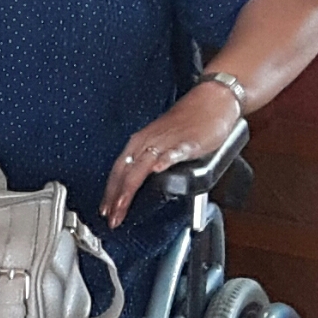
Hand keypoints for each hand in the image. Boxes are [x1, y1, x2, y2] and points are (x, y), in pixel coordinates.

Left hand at [102, 81, 242, 229]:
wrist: (211, 100)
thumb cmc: (187, 122)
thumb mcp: (160, 143)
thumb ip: (150, 162)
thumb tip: (140, 182)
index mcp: (139, 142)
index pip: (118, 171)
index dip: (110, 192)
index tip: (106, 211)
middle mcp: (147, 141)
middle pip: (125, 172)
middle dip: (116, 197)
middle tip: (112, 217)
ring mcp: (166, 141)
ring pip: (142, 166)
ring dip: (130, 188)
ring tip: (123, 205)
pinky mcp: (188, 140)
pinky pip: (174, 151)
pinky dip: (165, 159)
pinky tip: (158, 169)